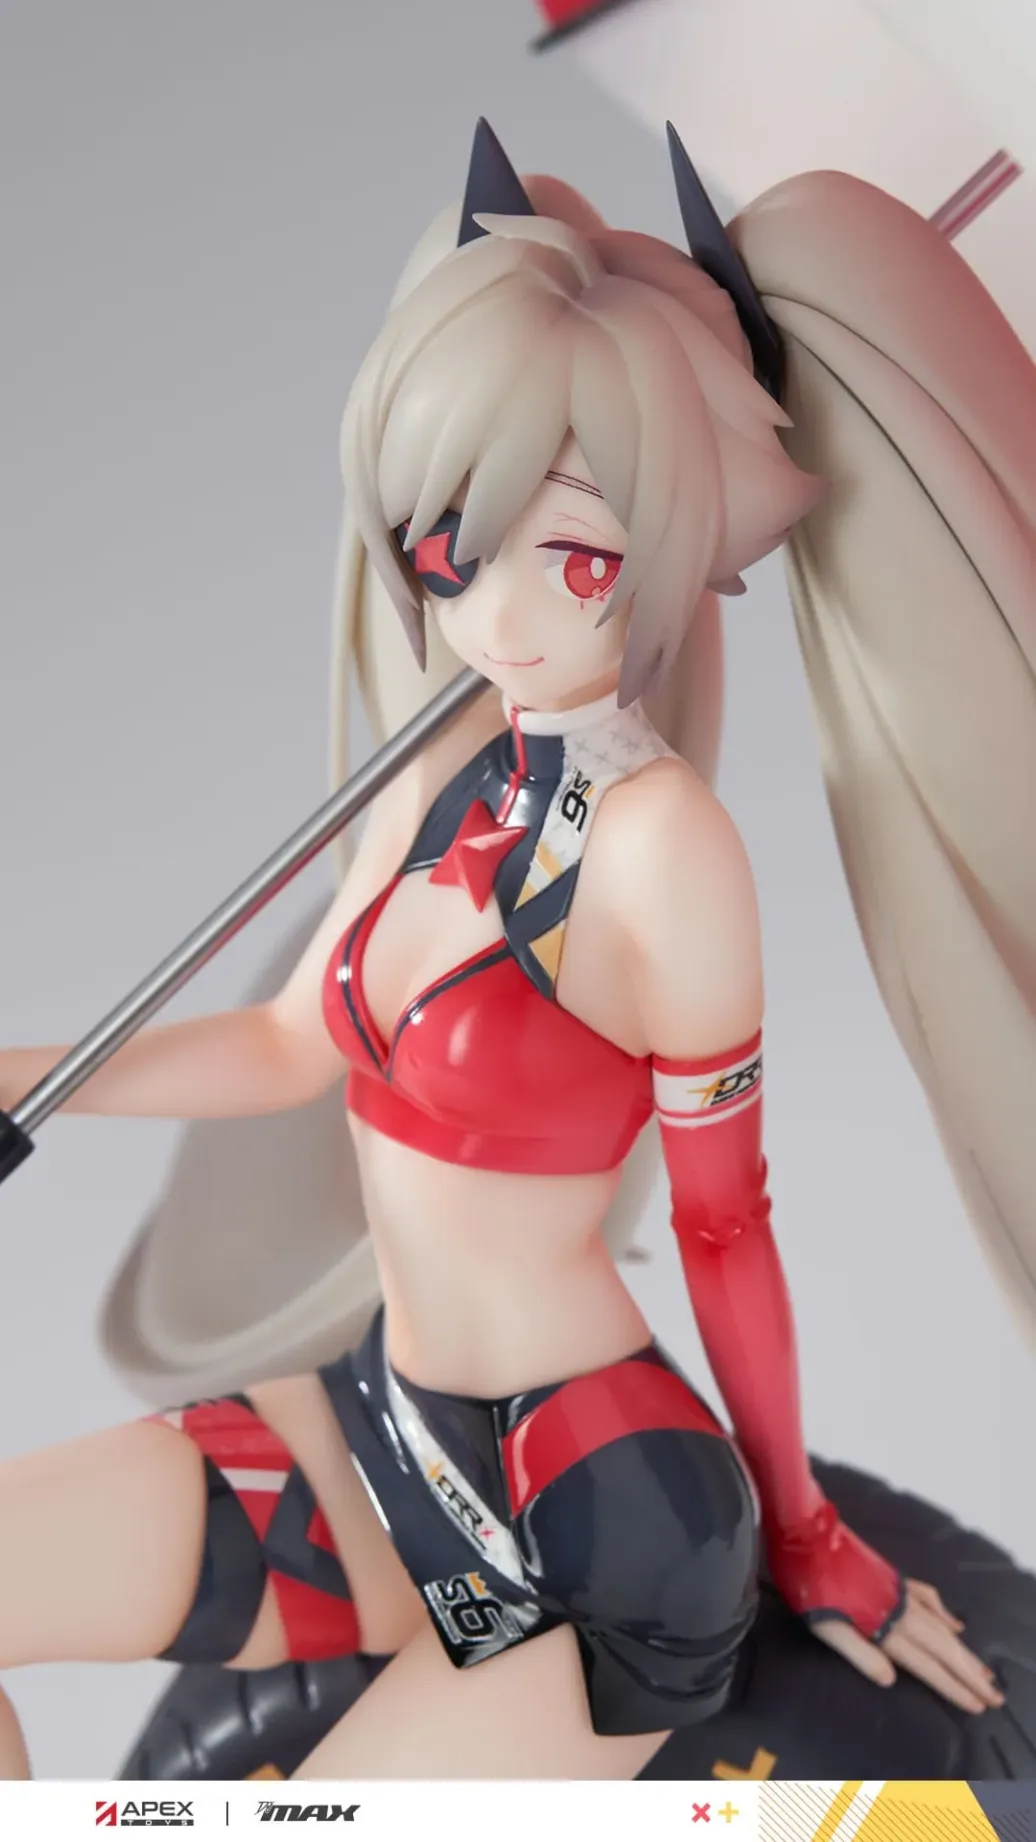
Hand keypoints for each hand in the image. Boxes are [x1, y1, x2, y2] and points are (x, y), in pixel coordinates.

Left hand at [814, 1579, 1003, 1714]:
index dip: (952, 1686)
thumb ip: (860, 1653)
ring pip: (941, 1627)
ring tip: (983, 1671)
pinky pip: (929, 1599)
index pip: (926, 1664)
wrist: (808, 1536)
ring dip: (963, 1651)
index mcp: (883, 1627)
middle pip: (943, 1648)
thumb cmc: (809, 1586)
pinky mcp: (893, 1578)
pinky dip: (945, 1615)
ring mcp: (899, 1592)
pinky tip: (956, 1625)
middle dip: (970, 1674)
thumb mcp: (826, 1626)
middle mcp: (899, 1610)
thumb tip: (891, 1680)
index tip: (977, 1705)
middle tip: (994, 1695)